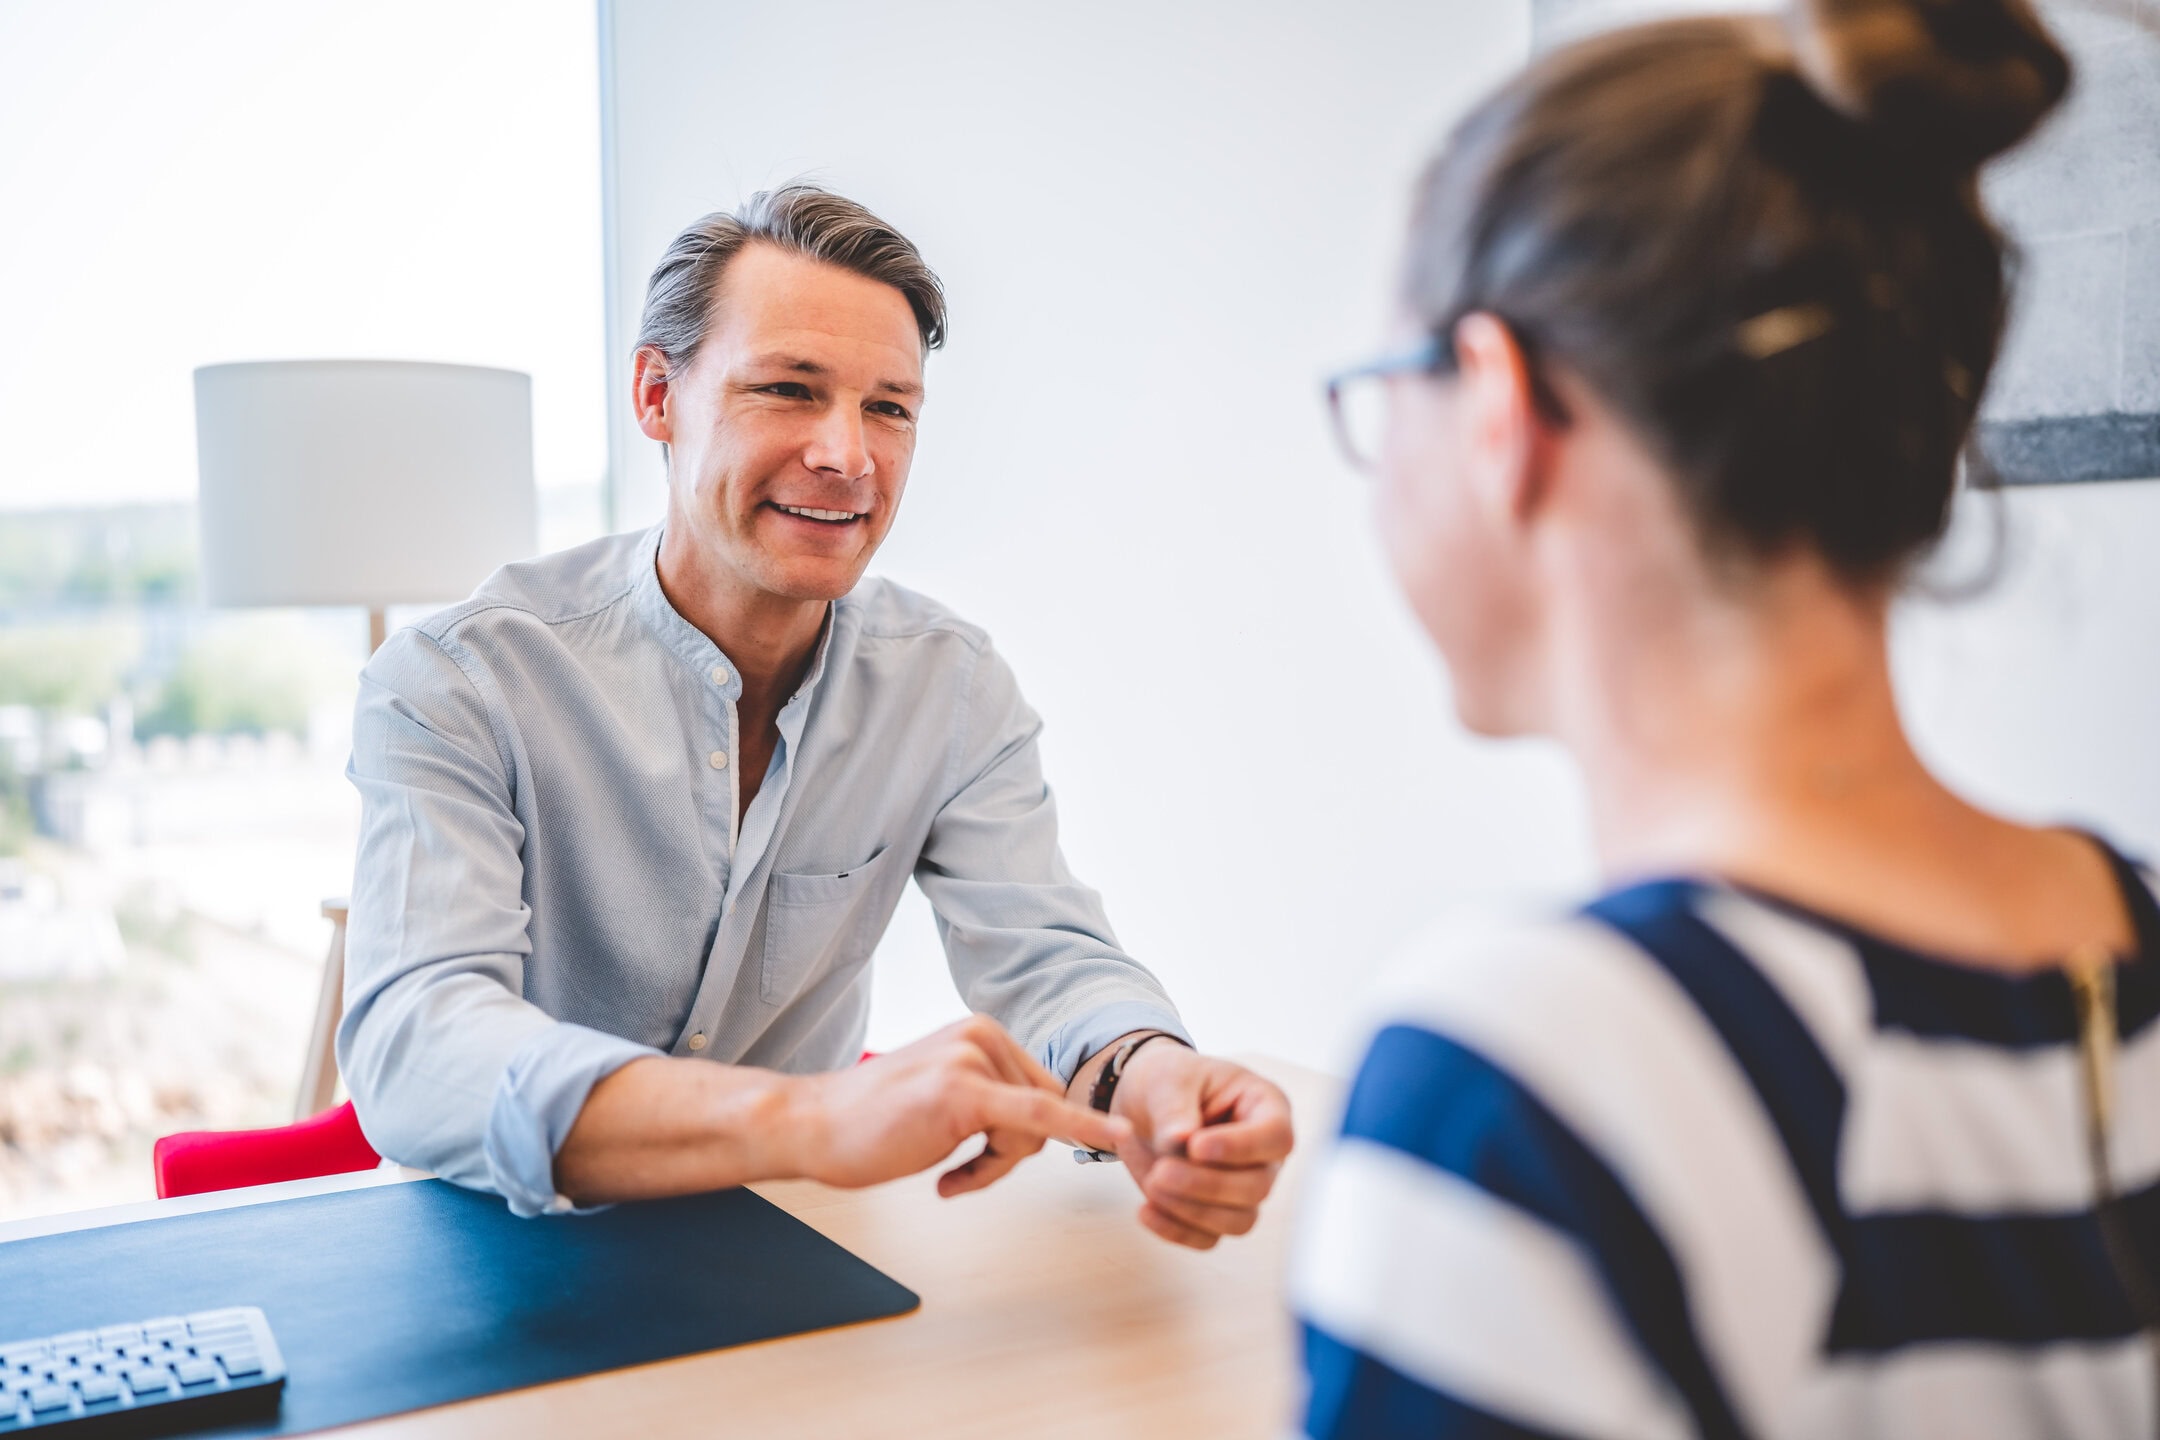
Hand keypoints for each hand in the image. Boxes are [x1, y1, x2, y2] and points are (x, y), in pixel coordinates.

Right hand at [786, 1015, 1130, 1197]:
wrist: (811, 1126)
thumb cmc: (871, 1125)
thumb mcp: (942, 1099)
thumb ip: (991, 1101)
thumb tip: (1047, 1126)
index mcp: (979, 1032)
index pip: (1038, 1092)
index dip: (1020, 1139)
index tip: (987, 1162)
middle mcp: (982, 1034)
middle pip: (1044, 1111)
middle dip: (1009, 1155)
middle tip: (956, 1171)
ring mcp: (974, 1058)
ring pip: (1034, 1133)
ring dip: (994, 1166)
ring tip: (943, 1170)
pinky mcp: (965, 1091)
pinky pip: (1040, 1119)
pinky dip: (1084, 1129)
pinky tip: (1116, 1138)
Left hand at [1107, 1043, 1293, 1248]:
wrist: (1144, 1101)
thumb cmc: (1169, 1079)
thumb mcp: (1169, 1078)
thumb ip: (1175, 1109)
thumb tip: (1179, 1143)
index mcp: (1266, 1108)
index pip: (1276, 1137)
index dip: (1241, 1148)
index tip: (1195, 1146)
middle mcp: (1265, 1155)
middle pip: (1258, 1186)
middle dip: (1206, 1185)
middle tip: (1160, 1172)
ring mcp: (1245, 1188)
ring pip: (1238, 1220)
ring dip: (1192, 1211)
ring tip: (1150, 1184)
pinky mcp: (1217, 1214)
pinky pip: (1208, 1238)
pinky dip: (1176, 1230)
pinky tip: (1145, 1211)